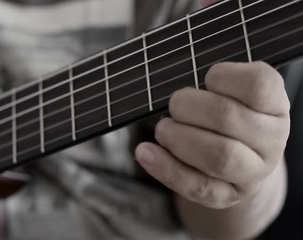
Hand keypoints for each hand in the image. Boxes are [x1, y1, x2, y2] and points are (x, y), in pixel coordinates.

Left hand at [135, 62, 289, 208]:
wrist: (244, 163)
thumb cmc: (231, 118)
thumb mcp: (233, 94)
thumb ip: (215, 85)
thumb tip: (174, 86)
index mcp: (274, 105)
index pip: (257, 85)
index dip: (223, 77)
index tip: (207, 78)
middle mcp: (271, 139)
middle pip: (226, 118)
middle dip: (187, 107)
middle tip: (174, 106)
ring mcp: (252, 172)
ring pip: (218, 156)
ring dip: (178, 139)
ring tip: (162, 130)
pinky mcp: (227, 195)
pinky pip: (197, 186)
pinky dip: (166, 168)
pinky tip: (145, 153)